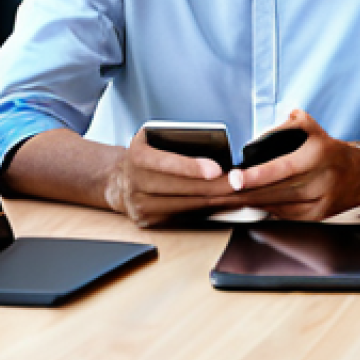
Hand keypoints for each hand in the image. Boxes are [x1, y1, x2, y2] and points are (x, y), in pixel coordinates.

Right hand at [104, 128, 237, 227]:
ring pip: (187, 206)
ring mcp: (141, 207)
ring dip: (215, 200)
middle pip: (182, 188)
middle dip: (215, 186)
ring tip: (237, 192)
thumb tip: (213, 143)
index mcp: (137, 157)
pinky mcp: (149, 222)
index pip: (166, 163)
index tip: (216, 169)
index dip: (192, 167)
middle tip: (239, 181)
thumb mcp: (152, 136)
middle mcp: (136, 184)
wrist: (120, 180)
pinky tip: (222, 203)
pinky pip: (184, 216)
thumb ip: (174, 137)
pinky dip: (205, 209)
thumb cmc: (145, 154)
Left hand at [224, 110, 359, 220]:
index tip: (235, 178)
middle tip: (221, 191)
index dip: (256, 175)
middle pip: (276, 191)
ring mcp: (321, 201)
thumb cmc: (331, 150)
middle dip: (246, 192)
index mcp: (318, 155)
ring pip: (280, 206)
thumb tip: (260, 137)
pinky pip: (287, 216)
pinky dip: (269, 209)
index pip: (281, 168)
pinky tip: (255, 203)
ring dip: (254, 202)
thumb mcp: (312, 128)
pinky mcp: (319, 216)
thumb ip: (286, 126)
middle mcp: (321, 180)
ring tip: (230, 198)